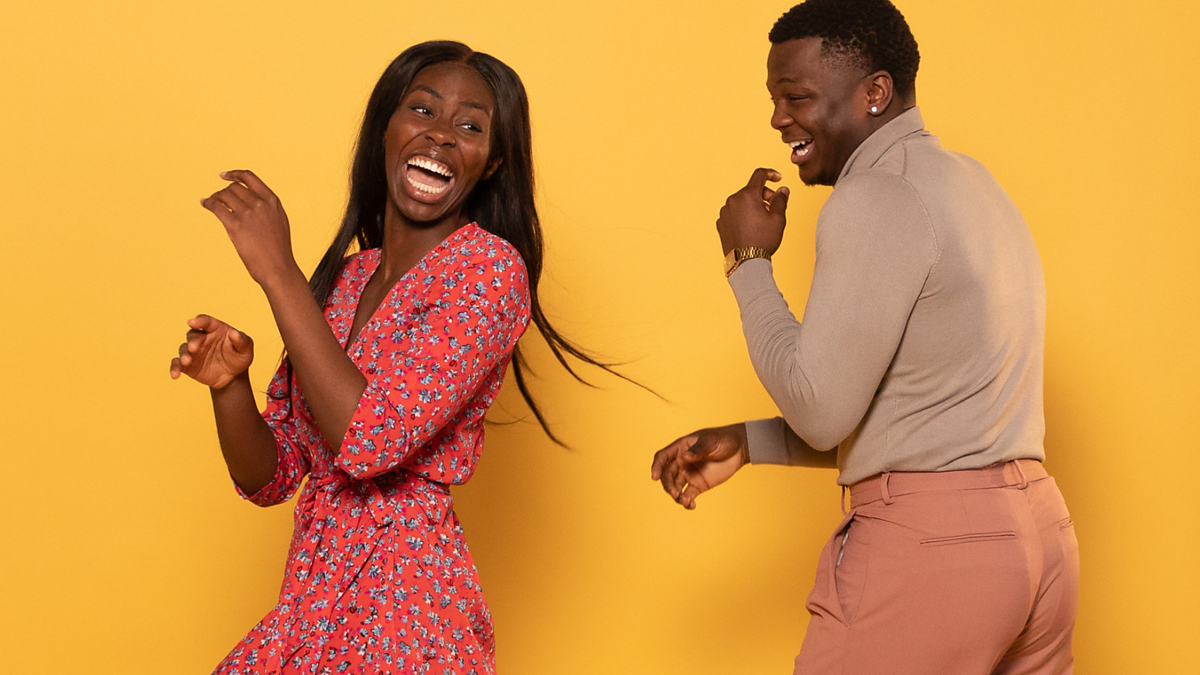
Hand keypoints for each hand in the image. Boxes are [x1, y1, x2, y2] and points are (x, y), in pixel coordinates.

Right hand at [169, 315, 254, 388]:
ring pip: (183, 349)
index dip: (199, 321)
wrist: (234, 376)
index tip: (192, 322)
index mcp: (215, 329)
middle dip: (192, 341)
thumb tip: (235, 334)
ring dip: (183, 354)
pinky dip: (174, 368)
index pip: (205, 322)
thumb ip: (242, 340)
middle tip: (194, 348)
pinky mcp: (187, 365)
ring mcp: (193, 351)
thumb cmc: (240, 356)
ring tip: (187, 362)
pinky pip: (177, 364)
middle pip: (193, 335)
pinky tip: (175, 375)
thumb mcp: (246, 349)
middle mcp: (202, 338)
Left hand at [201, 169, 301, 287]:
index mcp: (272, 201)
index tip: (224, 176)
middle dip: (224, 191)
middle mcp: (260, 204)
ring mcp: (247, 214)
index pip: (250, 177)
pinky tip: (204, 204)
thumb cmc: (279, 250)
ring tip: (212, 202)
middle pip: (234, 187)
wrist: (278, 268)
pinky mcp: (235, 225)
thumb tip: (251, 200)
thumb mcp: (280, 221)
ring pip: (224, 195)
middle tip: (218, 198)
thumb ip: (267, 208)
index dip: (234, 174)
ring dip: (215, 197)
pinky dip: (208, 203)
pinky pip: (216, 207)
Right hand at [650, 423, 748, 509]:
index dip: (657, 466)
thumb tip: (685, 457)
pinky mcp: (697, 485)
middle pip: (667, 475)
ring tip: (686, 501)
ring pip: (675, 487)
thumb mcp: (711, 441)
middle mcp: (681, 462)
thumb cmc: (723, 439)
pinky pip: (687, 495)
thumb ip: (698, 449)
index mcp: (680, 448)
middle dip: (668, 486)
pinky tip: (691, 505)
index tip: (655, 477)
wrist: (740, 449)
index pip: (663, 457)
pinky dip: (687, 502)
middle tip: (676, 494)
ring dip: (677, 496)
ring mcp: (688, 474)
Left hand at [716, 168, 789, 255]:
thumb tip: (783, 189)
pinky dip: (742, 214)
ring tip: (762, 220)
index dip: (771, 174)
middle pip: (751, 189)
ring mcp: (724, 212)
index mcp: (747, 195)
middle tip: (773, 207)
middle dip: (764, 194)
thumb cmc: (763, 241)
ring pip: (741, 201)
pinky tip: (750, 227)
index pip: (759, 175)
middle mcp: (733, 200)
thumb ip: (781, 199)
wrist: (745, 262)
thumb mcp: (778, 219)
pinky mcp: (720, 223)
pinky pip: (734, 212)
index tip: (777, 178)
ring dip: (753, 205)